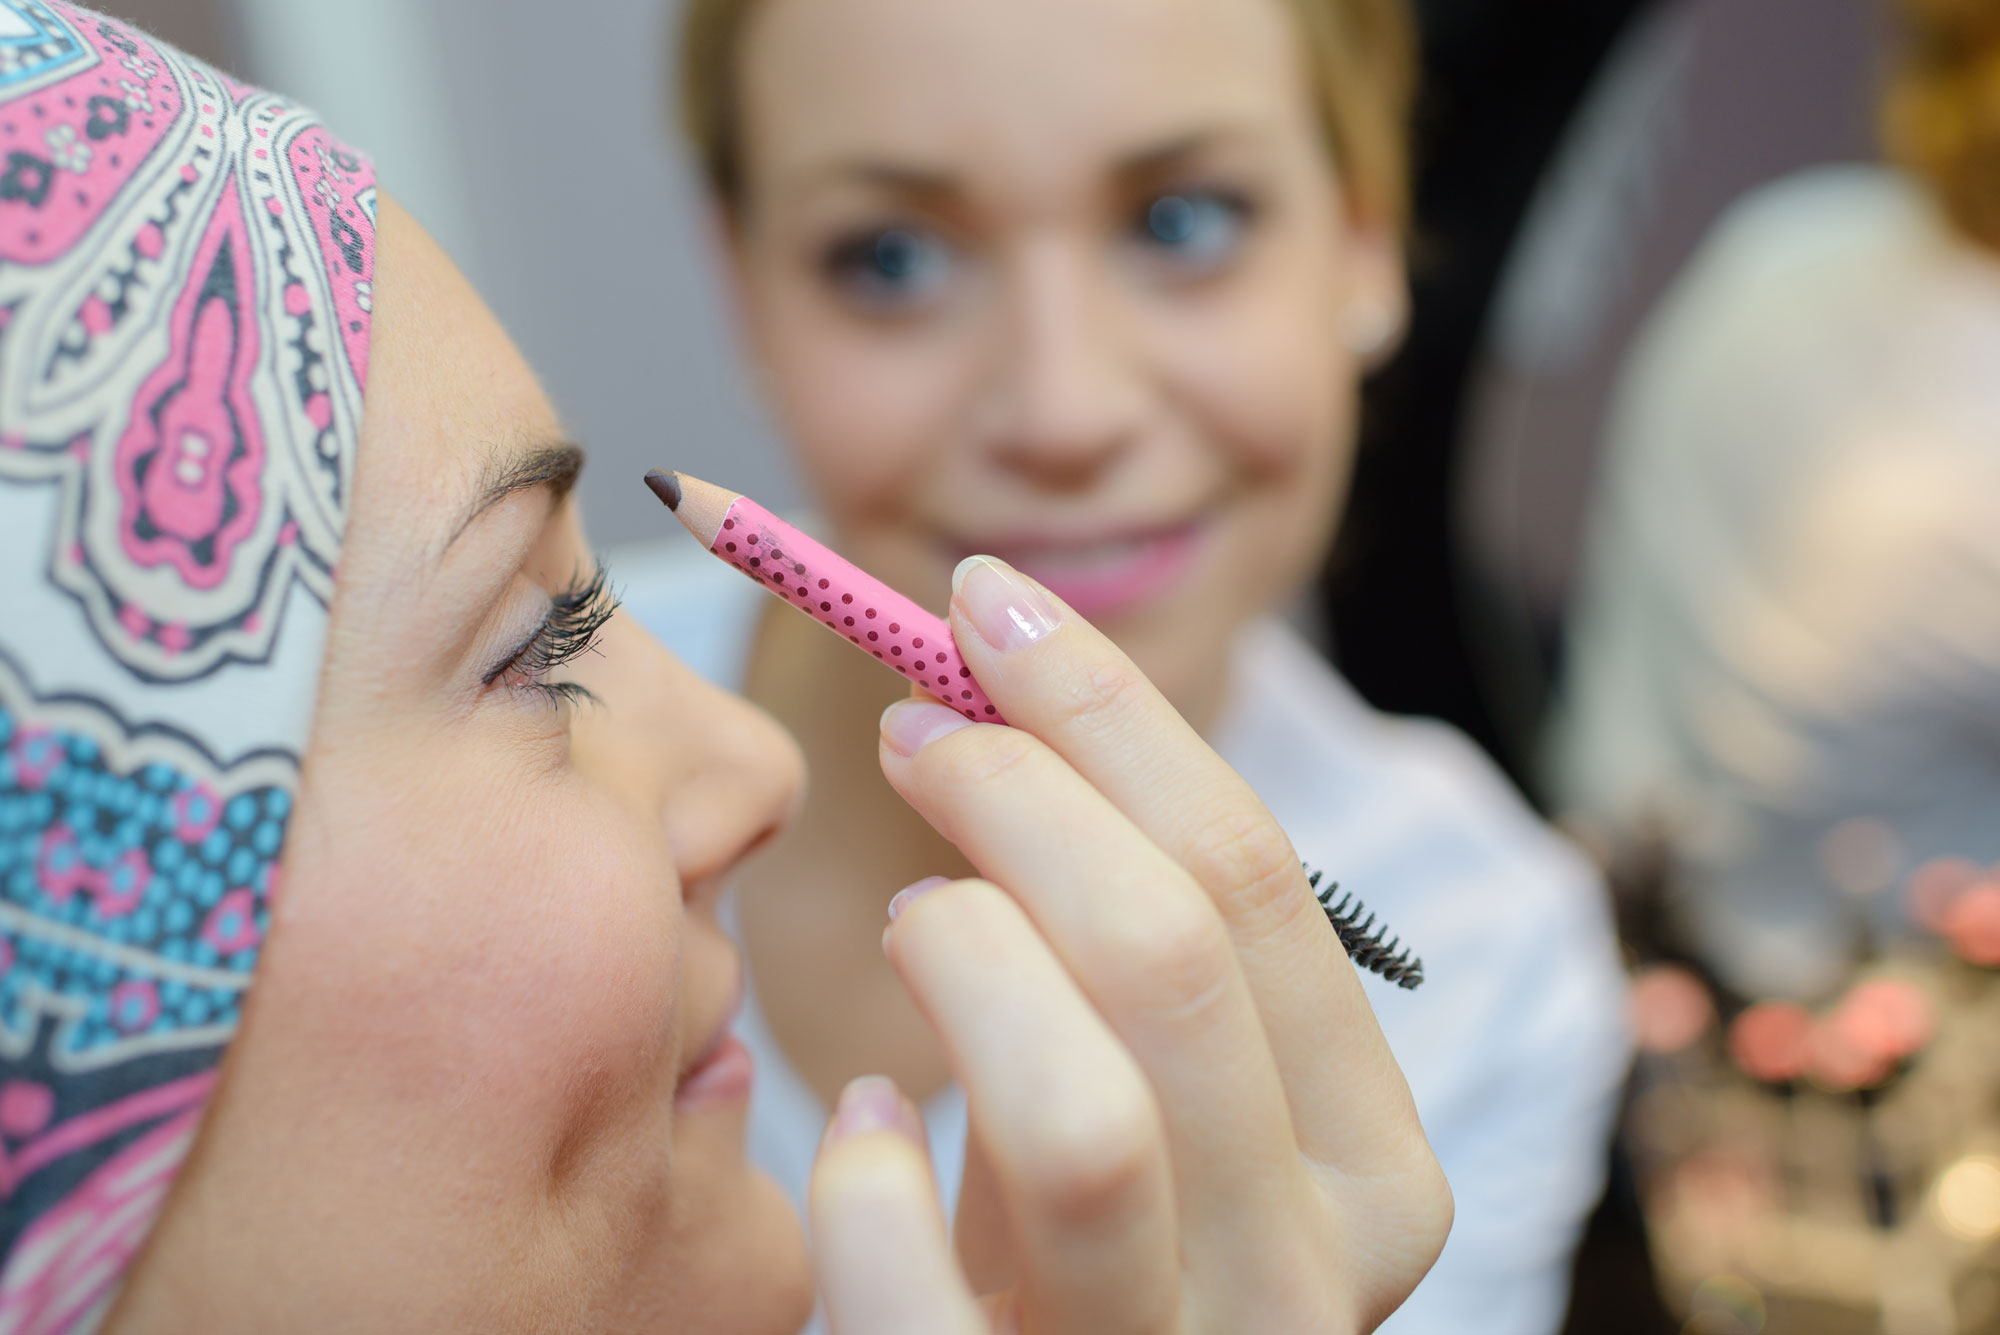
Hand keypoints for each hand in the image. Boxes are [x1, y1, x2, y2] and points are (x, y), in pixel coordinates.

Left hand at [808, 557, 1451, 1333]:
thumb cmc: (1087, 1251)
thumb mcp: (1152, 1092)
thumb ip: (1122, 932)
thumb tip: (990, 684)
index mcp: (1373, 1164)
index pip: (1252, 875)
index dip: (1105, 709)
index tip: (982, 605)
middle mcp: (1309, 1276)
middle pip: (1171, 957)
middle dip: (1019, 794)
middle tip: (912, 726)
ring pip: (1084, 1118)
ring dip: (962, 958)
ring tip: (908, 917)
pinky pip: (914, 1286)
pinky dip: (860, 1178)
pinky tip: (853, 1128)